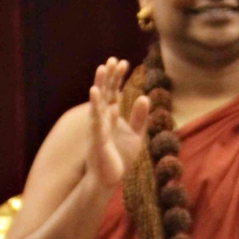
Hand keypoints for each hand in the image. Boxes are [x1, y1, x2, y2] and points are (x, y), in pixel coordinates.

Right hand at [86, 58, 149, 189]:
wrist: (109, 179)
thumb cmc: (120, 158)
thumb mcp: (135, 135)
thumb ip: (139, 117)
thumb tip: (144, 97)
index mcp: (111, 116)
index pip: (113, 93)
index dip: (117, 78)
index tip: (123, 62)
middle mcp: (102, 119)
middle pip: (104, 93)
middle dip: (108, 77)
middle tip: (112, 59)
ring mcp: (97, 128)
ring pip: (97, 103)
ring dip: (99, 85)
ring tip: (101, 69)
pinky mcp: (96, 139)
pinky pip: (95, 120)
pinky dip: (95, 107)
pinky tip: (94, 93)